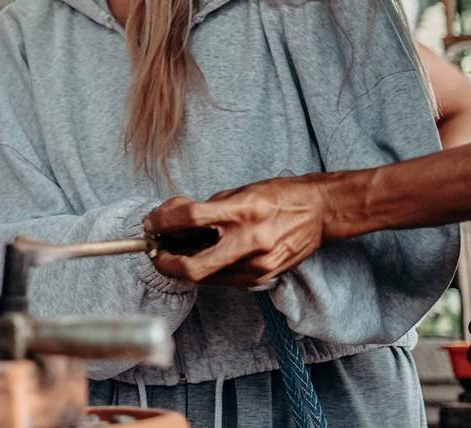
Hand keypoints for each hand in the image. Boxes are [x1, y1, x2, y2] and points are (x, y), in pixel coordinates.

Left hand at [143, 174, 328, 285]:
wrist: (319, 212)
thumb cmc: (277, 197)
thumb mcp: (239, 192)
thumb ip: (206, 208)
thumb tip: (170, 220)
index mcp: (244, 211)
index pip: (190, 218)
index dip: (162, 221)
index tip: (151, 222)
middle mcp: (251, 242)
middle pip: (193, 267)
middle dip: (165, 262)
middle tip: (154, 251)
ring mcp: (258, 265)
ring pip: (204, 277)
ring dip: (182, 266)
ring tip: (175, 250)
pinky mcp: (262, 278)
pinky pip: (222, 279)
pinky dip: (205, 270)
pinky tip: (201, 256)